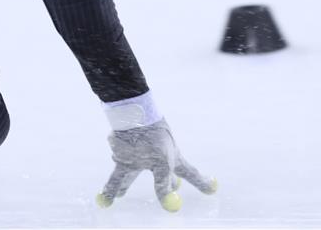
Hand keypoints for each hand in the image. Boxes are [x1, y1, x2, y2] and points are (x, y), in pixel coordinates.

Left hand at [95, 118, 216, 211]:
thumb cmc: (154, 136)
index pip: (191, 175)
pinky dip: (112, 188)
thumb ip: (163, 183)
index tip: (213, 189)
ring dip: (124, 186)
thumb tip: (167, 203)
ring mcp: (140, 158)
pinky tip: (107, 198)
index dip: (202, 183)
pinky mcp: (123, 158)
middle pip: (162, 179)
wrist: (133, 117)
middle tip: (167, 197)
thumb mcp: (163, 162)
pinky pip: (117, 176)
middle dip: (164, 186)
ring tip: (119, 195)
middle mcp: (157, 160)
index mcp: (173, 159)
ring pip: (130, 177)